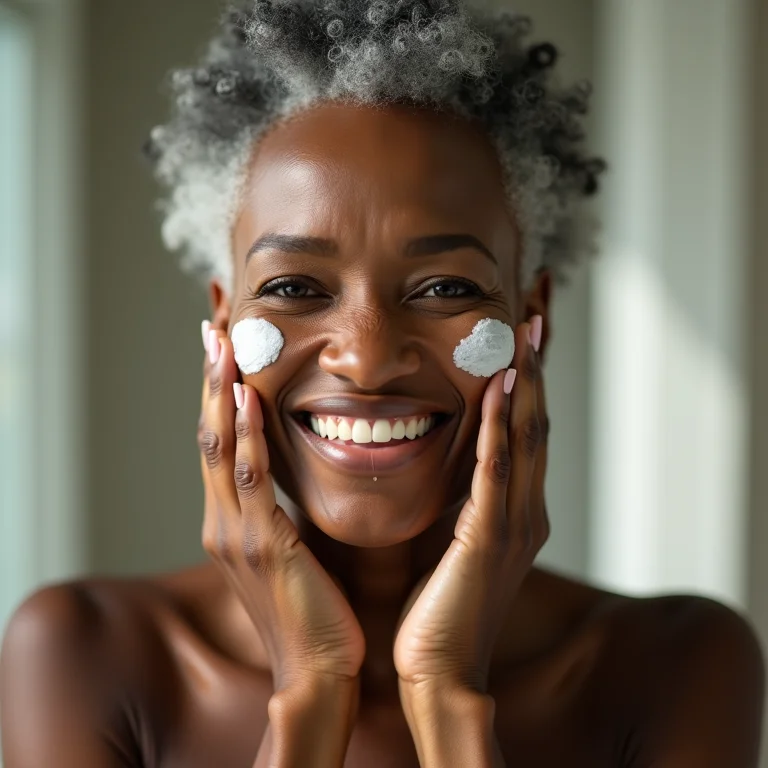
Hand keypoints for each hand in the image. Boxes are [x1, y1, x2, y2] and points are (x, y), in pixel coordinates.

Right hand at [198, 325, 365, 689]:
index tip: (224, 350)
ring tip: (222, 343)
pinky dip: (245, 438)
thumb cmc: (310, 608)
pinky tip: (245, 399)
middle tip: (213, 326)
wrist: (315, 668)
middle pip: (209, 435)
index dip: (218, 394)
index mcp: (231, 520)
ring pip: (220, 449)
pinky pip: (251, 481)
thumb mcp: (287, 548)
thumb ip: (279, 509)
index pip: (219, 443)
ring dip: (221, 392)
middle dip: (211, 380)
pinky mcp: (262, 546)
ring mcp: (237, 533)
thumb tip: (290, 473)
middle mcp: (223, 521)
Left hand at [393, 318, 549, 692]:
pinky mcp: (489, 537)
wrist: (439, 669)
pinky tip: (502, 385)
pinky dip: (502, 425)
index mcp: (515, 510)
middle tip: (532, 310)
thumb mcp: (454, 540)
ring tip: (524, 328)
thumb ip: (462, 501)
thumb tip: (448, 462)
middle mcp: (526, 510)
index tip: (520, 332)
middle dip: (536, 364)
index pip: (526, 430)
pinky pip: (497, 470)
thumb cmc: (441, 608)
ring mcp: (513, 523)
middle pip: (536, 420)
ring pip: (526, 435)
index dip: (528, 379)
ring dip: (526, 380)